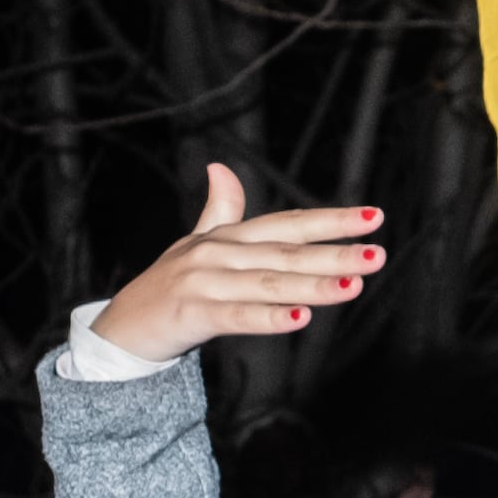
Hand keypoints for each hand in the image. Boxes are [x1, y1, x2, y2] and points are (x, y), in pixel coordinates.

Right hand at [90, 165, 384, 365]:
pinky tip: (300, 318)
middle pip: (285, 253)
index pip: (288, 224)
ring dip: (312, 285)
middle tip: (376, 254)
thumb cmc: (167, 287)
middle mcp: (218, 253)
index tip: (373, 217)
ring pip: (268, 283)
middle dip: (334, 253)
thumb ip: (219, 211)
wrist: (120, 329)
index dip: (330, 220)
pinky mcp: (191, 314)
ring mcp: (204, 282)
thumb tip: (221, 168)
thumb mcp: (195, 245)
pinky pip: (237, 316)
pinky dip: (269, 317)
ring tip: (352, 285)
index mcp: (228, 237)